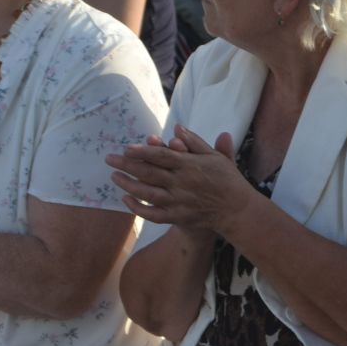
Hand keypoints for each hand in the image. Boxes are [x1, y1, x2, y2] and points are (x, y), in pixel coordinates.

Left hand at [108, 128, 251, 230]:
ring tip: (114, 177)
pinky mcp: (178, 217)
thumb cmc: (227, 180)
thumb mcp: (216, 157)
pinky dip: (138, 208)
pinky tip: (126, 200)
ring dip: (128, 185)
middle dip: (127, 165)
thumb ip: (195, 142)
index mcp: (191, 166)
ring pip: (148, 193)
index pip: (162, 156)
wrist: (237, 210)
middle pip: (149, 173)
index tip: (127, 148)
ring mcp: (179, 202)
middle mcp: (183, 183)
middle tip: (109, 159)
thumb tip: (177, 128)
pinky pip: (153, 214)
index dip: (143, 152)